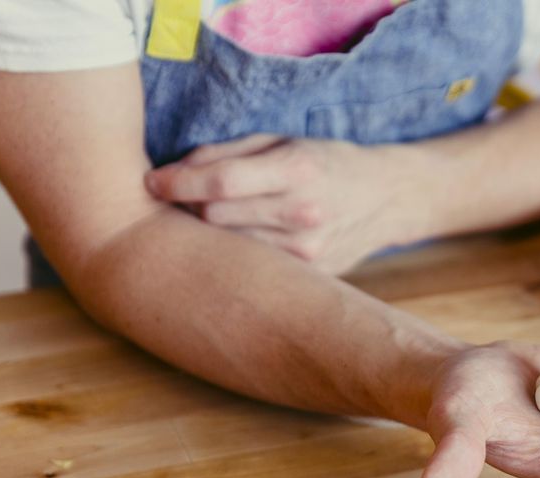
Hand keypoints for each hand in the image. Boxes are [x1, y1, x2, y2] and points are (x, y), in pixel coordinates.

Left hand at [143, 135, 427, 272]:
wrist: (388, 198)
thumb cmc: (326, 162)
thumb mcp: (283, 141)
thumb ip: (229, 153)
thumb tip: (176, 170)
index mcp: (297, 170)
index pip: (221, 182)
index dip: (177, 183)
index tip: (151, 183)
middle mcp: (304, 213)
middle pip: (217, 218)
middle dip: (192, 209)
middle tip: (183, 202)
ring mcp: (310, 250)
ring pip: (231, 249)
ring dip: (213, 236)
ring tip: (214, 222)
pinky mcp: (312, 275)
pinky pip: (257, 269)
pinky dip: (240, 256)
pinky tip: (242, 245)